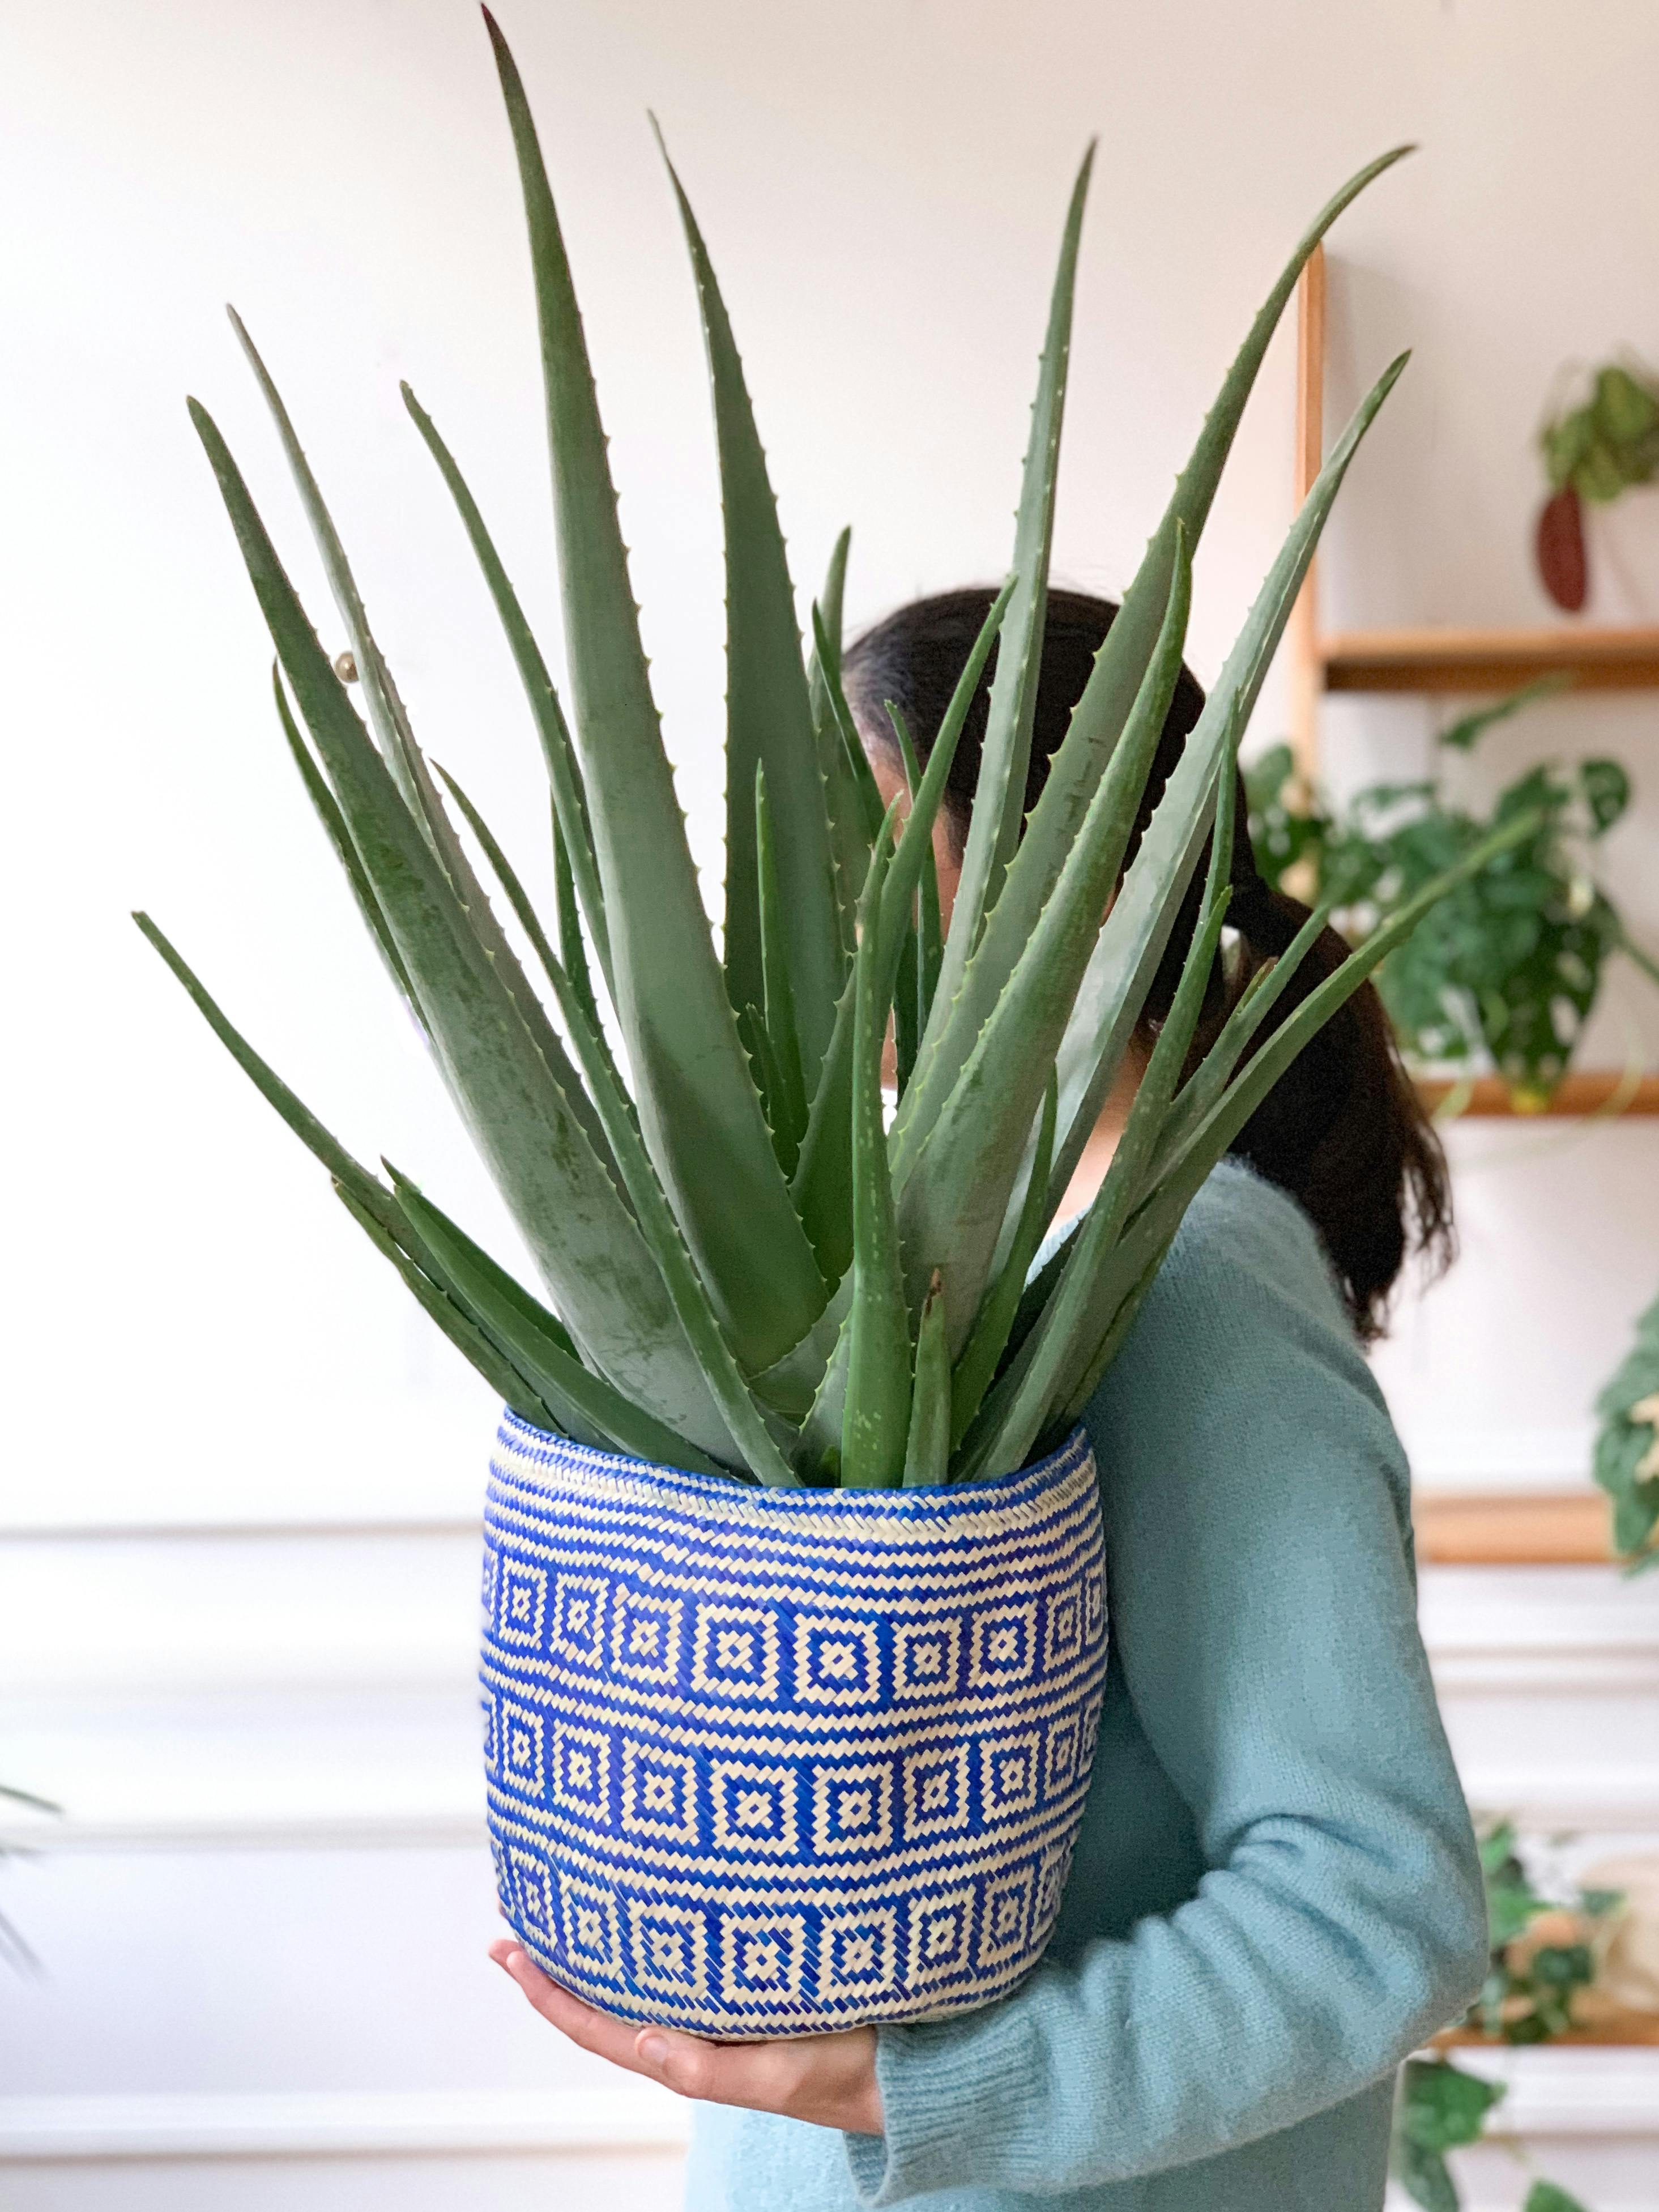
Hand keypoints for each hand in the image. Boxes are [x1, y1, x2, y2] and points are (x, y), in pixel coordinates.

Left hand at [489, 1939, 883, 2135]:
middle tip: (518, 1912)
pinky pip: (687, 1958)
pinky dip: (655, 1932)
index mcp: (695, 2060)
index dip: (548, 1994)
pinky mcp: (756, 1982)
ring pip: (643, 1977)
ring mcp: (726, 2009)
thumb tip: (641, 2039)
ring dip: (600, 1946)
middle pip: (608, 1999)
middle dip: (559, 1962)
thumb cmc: (857, 2075)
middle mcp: (700, 2033)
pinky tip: (651, 1902)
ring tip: (568, 1898)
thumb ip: (713, 2070)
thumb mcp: (788, 2075)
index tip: (506, 1951)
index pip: (600, 2029)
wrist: (922, 2065)